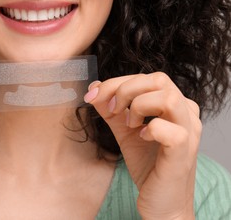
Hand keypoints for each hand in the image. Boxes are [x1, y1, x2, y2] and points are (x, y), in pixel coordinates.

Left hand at [85, 72, 200, 218]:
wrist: (161, 203)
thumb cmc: (148, 165)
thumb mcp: (125, 131)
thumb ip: (111, 109)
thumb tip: (94, 88)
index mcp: (173, 105)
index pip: (147, 78)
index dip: (116, 82)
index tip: (93, 95)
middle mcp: (185, 114)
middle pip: (158, 79)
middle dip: (124, 90)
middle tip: (111, 110)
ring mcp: (188, 132)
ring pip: (168, 97)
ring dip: (138, 106)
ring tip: (129, 124)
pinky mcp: (183, 153)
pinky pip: (170, 130)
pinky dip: (150, 129)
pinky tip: (142, 138)